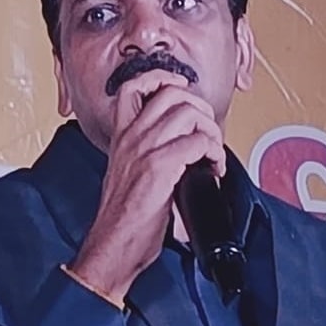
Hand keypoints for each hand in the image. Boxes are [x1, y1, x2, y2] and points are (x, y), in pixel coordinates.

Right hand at [69, 70, 224, 301]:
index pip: (134, 86)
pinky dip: (214, 153)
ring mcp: (144, 150)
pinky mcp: (159, 168)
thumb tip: (181, 149)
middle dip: (199, 106)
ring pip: (189, 112)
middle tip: (206, 129)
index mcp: (121, 137)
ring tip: (212, 150)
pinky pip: (198, 143)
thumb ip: (146, 154)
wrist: (112, 246)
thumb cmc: (121, 219)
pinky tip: (213, 169)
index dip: (162, 78)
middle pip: (171, 92)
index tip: (181, 89)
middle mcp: (131, 137)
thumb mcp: (126, 174)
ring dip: (211, 129)